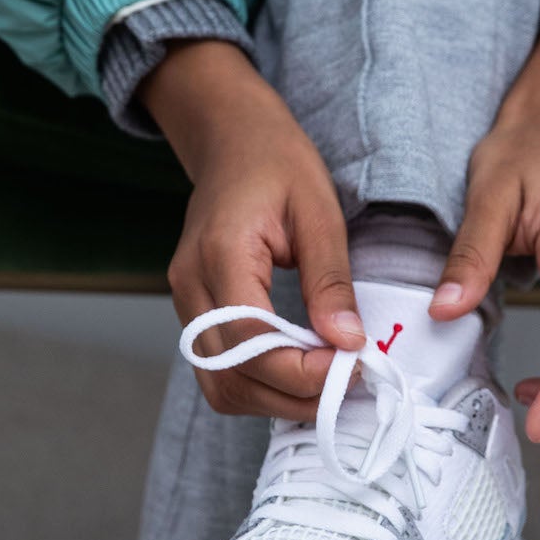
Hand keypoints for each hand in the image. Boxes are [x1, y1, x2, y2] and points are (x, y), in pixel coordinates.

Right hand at [141, 40, 365, 419]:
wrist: (232, 139)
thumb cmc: (276, 163)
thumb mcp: (319, 212)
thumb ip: (330, 280)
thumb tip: (348, 343)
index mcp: (220, 254)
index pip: (251, 341)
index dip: (301, 370)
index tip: (354, 367)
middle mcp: (190, 285)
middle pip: (230, 376)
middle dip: (292, 395)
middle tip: (349, 382)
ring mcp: (186, 302)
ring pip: (219, 385)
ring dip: (275, 400)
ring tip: (329, 382)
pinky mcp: (194, 311)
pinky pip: (219, 370)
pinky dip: (260, 385)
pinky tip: (301, 371)